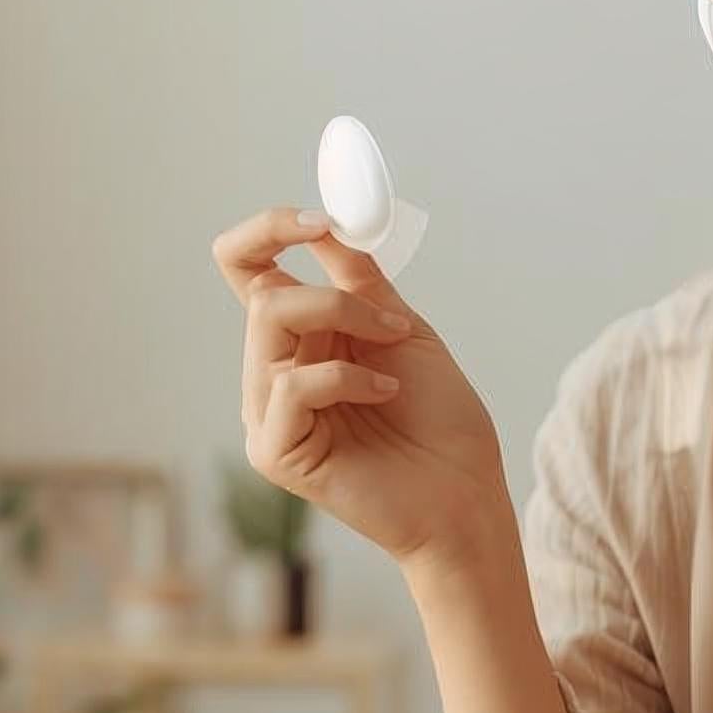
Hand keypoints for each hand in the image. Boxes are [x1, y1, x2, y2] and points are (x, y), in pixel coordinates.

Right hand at [212, 209, 515, 573]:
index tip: (317, 221)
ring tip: (395, 360)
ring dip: (346, 324)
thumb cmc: (440, 420)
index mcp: (299, 339)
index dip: (268, 231)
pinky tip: (385, 394)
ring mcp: (267, 414)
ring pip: (269, 326)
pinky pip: (289, 384)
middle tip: (391, 322)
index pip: (247, 269)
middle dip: (334, 294)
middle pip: (261, 294)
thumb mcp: (401, 329)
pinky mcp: (274, 450)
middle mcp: (272, 372)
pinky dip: (345, 377)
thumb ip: (358, 280)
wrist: (466, 492)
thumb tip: (328, 224)